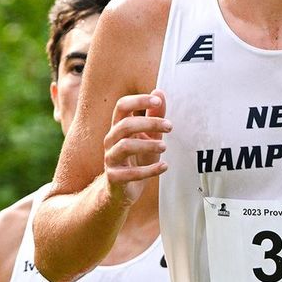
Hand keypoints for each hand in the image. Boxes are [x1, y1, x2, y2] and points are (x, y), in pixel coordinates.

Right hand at [103, 89, 169, 203]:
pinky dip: (150, 170)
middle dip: (150, 123)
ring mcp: (110, 159)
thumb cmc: (138, 158)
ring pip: (125, 146)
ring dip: (148, 145)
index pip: (122, 106)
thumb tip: (159, 92)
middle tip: (170, 127)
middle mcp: (110, 140)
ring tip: (164, 147)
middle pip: (125, 125)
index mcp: (118, 127)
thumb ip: (155, 115)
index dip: (138, 100)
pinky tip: (165, 167)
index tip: (157, 101)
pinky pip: (131, 173)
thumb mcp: (149, 136)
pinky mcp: (114, 177)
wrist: (122, 189)